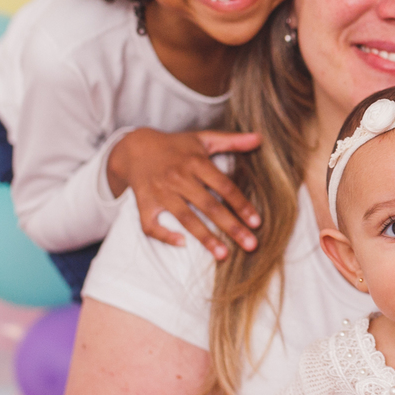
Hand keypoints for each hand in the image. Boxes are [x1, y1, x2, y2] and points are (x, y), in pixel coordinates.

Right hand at [107, 128, 261, 258]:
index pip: (224, 187)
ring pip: (185, 218)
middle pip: (209, 206)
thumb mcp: (203, 139)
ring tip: (224, 255)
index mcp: (195, 162)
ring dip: (205, 238)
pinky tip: (182, 244)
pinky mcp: (144, 203)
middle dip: (231, 227)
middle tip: (251, 245)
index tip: (257, 223)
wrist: (135, 148)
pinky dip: (164, 235)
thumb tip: (260, 138)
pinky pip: (151, 225)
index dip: (241, 205)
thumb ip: (232, 141)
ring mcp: (160, 192)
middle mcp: (178, 177)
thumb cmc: (176, 146)